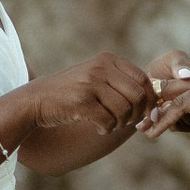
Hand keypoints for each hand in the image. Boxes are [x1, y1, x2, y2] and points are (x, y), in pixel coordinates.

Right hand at [14, 50, 155, 166]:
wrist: (36, 100)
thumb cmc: (70, 92)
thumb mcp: (95, 76)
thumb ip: (120, 81)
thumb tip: (153, 99)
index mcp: (107, 59)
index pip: (143, 79)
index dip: (148, 99)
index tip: (143, 113)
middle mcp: (101, 67)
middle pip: (138, 95)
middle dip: (136, 114)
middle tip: (125, 122)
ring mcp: (90, 83)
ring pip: (124, 110)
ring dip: (120, 124)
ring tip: (109, 125)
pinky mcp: (82, 102)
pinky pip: (109, 121)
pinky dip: (107, 129)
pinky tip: (99, 129)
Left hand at [137, 31, 189, 143]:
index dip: (174, 104)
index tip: (161, 117)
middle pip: (176, 93)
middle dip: (160, 108)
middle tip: (143, 124)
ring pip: (174, 99)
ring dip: (159, 115)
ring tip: (144, 128)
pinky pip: (182, 105)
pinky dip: (166, 118)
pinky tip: (153, 131)